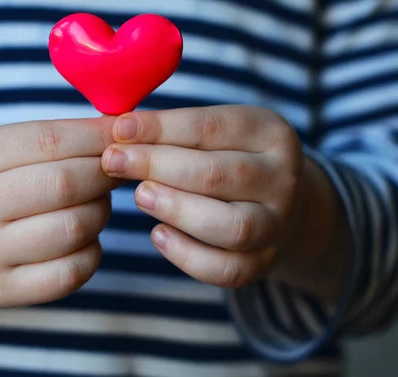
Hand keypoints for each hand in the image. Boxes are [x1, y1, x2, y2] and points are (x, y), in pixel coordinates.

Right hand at [0, 118, 120, 306]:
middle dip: (103, 176)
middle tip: (116, 173)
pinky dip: (91, 252)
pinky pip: (71, 272)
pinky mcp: (4, 290)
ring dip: (100, 213)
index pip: (49, 141)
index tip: (123, 137)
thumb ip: (59, 139)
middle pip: (63, 184)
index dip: (96, 138)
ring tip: (96, 205)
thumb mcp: (7, 152)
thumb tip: (123, 129)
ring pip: (73, 228)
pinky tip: (85, 240)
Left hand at [101, 106, 305, 287]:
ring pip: (231, 226)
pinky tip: (158, 234)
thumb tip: (119, 131)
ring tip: (140, 196)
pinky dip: (187, 255)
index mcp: (271, 134)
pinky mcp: (264, 264)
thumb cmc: (230, 160)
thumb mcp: (215, 134)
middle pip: (219, 175)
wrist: (279, 204)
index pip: (211, 128)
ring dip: (176, 210)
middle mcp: (283, 179)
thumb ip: (174, 131)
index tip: (118, 130)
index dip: (160, 129)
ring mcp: (277, 226)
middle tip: (114, 162)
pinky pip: (226, 270)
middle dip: (157, 166)